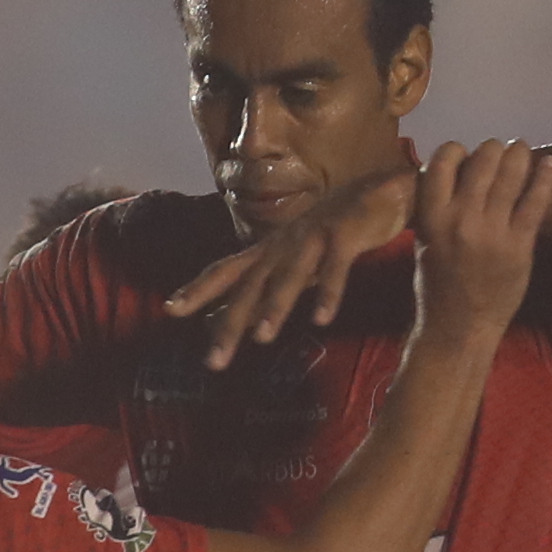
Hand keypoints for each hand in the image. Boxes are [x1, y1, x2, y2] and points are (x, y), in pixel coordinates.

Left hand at [163, 153, 425, 361]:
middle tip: (214, 361)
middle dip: (231, 322)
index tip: (169, 310)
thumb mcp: (296, 263)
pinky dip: (329, 292)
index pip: (225, 270)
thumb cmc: (333, 232)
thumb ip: (269, 288)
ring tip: (261, 338)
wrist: (381, 191)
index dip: (198, 289)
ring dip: (275, 306)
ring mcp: (313, 238)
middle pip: (251, 285)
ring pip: (289, 276)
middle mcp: (284, 245)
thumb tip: (237, 322)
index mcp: (270, 250)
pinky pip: (335, 268)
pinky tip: (322, 318)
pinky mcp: (344, 236)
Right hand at [408, 139, 551, 338]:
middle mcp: (462, 218)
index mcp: (433, 217)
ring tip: (522, 149)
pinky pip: (535, 202)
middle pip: (483, 160)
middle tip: (498, 151)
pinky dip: (545, 178)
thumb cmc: (437, 286)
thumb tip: (457, 174)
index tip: (465, 155)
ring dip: (519, 155)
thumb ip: (438, 208)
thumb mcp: (426, 241)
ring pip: (511, 174)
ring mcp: (493, 231)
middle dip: (492, 150)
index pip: (443, 161)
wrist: (460, 327)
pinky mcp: (520, 244)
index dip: (456, 150)